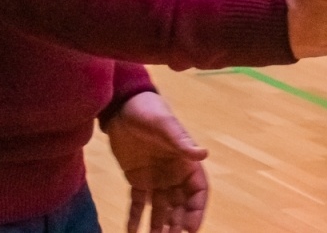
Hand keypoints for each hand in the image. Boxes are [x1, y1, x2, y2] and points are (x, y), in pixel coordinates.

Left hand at [106, 92, 209, 232]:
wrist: (123, 107)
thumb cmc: (149, 112)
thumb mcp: (165, 125)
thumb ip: (182, 141)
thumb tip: (203, 154)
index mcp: (185, 162)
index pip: (197, 191)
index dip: (196, 210)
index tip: (190, 228)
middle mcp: (173, 174)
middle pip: (180, 204)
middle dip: (177, 223)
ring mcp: (155, 178)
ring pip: (160, 208)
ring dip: (158, 225)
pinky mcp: (137, 179)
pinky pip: (138, 203)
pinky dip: (135, 217)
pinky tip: (131, 231)